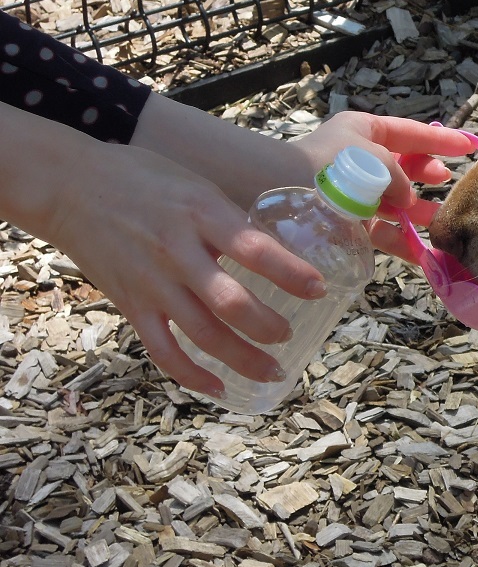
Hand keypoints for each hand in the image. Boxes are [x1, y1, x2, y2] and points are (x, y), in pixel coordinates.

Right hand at [48, 141, 326, 399]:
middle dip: (268, 327)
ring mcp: (153, 283)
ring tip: (273, 372)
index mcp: (202, 214)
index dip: (292, 273)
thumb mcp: (197, 187)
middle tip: (291, 335)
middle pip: (231, 303)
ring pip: (203, 334)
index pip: (256, 249)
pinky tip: (218, 387)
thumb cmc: (143, 179)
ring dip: (243, 359)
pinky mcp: (130, 305)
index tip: (319, 288)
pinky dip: (191, 375)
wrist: (70, 187)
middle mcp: (178, 252)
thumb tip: (279, 251)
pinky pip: (162, 350)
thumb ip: (232, 221)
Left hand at [287, 111, 477, 260]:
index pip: (410, 133)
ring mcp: (354, 193)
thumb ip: (401, 176)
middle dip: (428, 175)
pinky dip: (404, 242)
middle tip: (448, 181)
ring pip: (397, 202)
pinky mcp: (349, 223)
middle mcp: (360, 160)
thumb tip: (407, 201)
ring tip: (444, 220)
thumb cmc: (332, 165)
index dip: (440, 140)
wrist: (282, 194)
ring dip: (421, 212)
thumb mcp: (376, 157)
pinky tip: (425, 252)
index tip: (468, 146)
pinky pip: (384, 231)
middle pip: (404, 167)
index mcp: (363, 132)